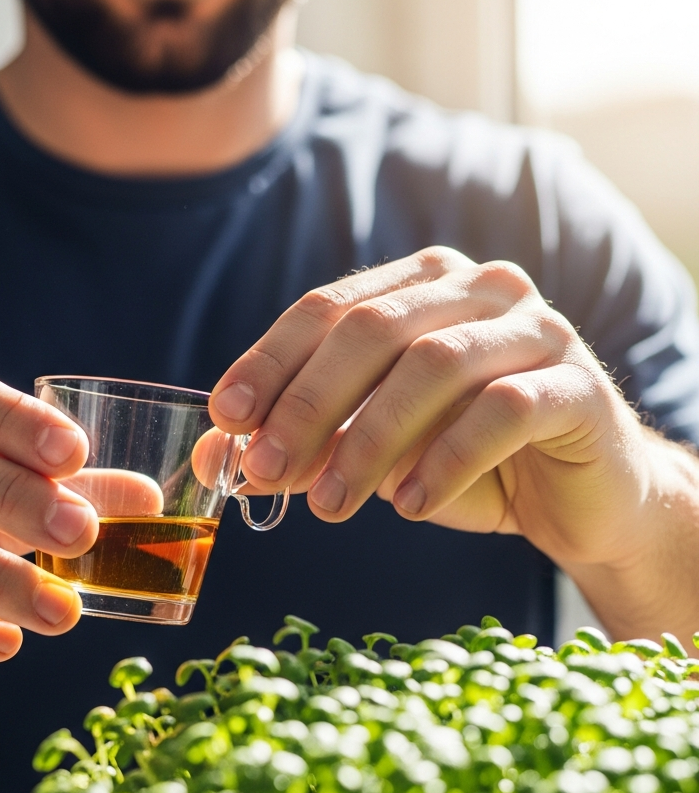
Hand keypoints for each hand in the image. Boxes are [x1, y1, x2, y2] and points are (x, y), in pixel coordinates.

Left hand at [210, 247, 651, 571]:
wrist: (574, 498)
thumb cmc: (460, 463)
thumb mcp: (367, 454)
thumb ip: (299, 446)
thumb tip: (213, 456)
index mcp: (419, 286)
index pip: (328, 308)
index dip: (270, 360)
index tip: (226, 418)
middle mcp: (478, 290)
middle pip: (373, 330)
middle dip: (308, 403)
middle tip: (266, 470)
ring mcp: (535, 330)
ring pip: (433, 366)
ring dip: (369, 441)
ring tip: (330, 506)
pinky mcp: (577, 385)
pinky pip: (503, 411)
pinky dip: (446, 461)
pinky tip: (410, 506)